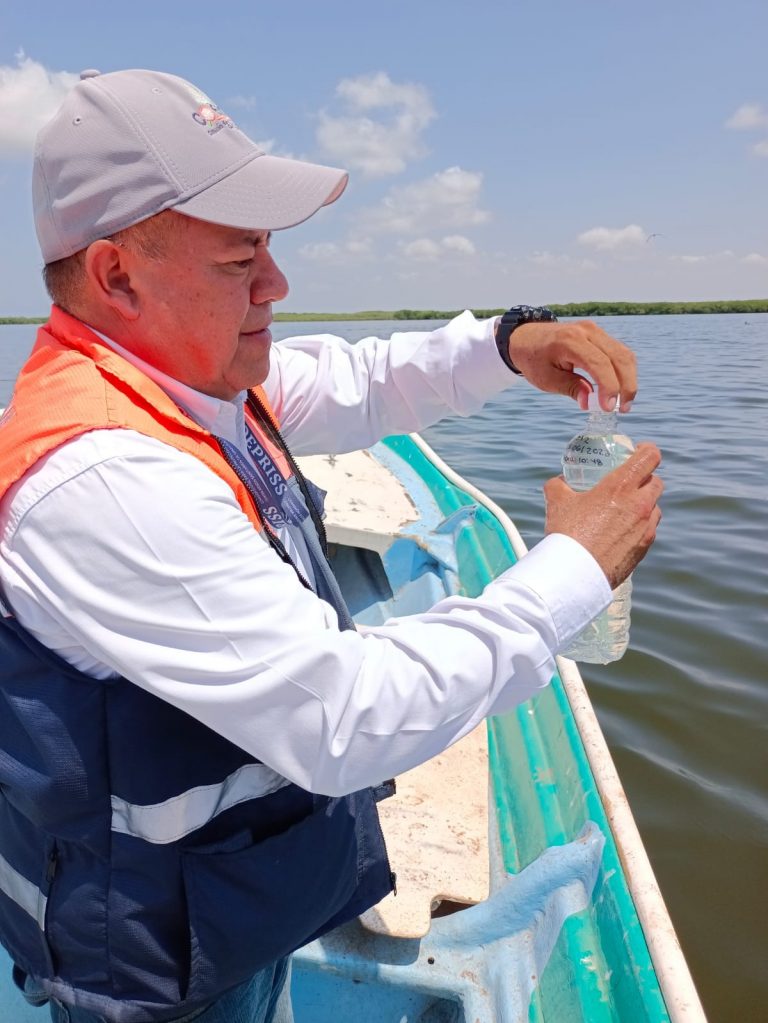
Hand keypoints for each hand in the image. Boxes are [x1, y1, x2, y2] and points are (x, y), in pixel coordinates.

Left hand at [508, 319, 636, 412]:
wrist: (527, 338)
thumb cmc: (534, 360)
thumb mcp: (546, 379)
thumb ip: (570, 388)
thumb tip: (590, 403)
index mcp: (570, 341)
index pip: (599, 363)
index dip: (609, 387)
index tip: (607, 408)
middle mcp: (587, 331)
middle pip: (619, 357)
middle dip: (626, 385)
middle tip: (622, 409)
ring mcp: (595, 331)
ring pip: (624, 354)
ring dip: (628, 380)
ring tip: (623, 403)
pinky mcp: (599, 335)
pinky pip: (619, 353)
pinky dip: (623, 372)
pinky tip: (618, 389)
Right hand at [543, 443, 662, 588]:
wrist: (575, 573)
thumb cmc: (567, 534)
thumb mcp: (556, 501)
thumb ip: (559, 485)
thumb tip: (560, 482)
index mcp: (621, 486)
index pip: (650, 457)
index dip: (647, 450)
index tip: (638, 451)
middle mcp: (640, 505)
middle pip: (656, 482)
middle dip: (645, 479)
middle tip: (629, 482)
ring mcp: (645, 527)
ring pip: (655, 507)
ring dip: (644, 504)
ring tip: (624, 510)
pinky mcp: (644, 547)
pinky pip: (648, 529)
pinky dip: (639, 526)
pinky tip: (621, 532)